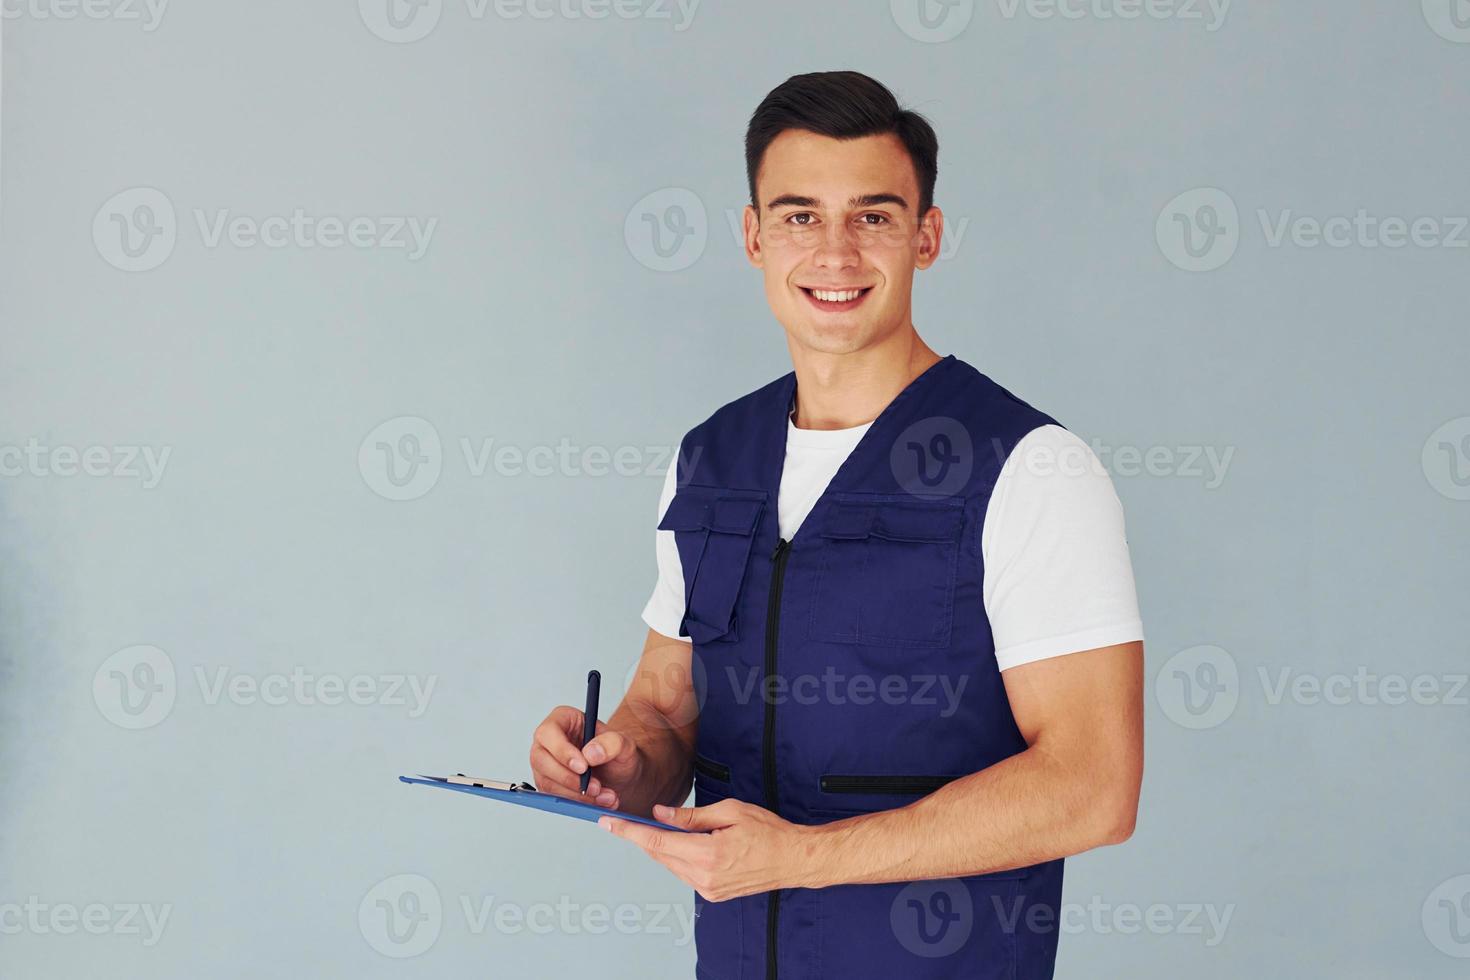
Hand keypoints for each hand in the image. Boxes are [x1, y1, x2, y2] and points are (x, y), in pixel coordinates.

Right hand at [529, 705, 642, 809]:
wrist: (621, 774)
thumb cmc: (618, 753)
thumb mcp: (624, 743)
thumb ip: (612, 743)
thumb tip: (590, 754)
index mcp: (563, 720)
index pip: (549, 732)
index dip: (562, 750)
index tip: (583, 767)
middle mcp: (548, 742)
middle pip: (541, 760)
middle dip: (569, 778)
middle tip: (595, 787)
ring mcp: (546, 765)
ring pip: (547, 782)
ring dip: (577, 795)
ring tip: (605, 796)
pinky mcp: (549, 785)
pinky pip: (555, 798)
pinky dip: (578, 803)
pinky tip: (599, 802)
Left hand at [600, 799, 819, 901]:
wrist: (792, 859)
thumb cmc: (768, 832)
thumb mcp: (730, 811)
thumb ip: (691, 815)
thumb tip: (661, 813)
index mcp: (708, 854)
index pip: (656, 842)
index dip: (629, 832)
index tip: (608, 824)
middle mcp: (704, 877)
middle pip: (659, 855)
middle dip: (644, 836)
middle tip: (631, 820)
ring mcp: (708, 889)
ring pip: (670, 865)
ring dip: (663, 847)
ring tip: (669, 828)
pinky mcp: (712, 894)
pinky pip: (684, 873)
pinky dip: (679, 857)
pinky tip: (688, 844)